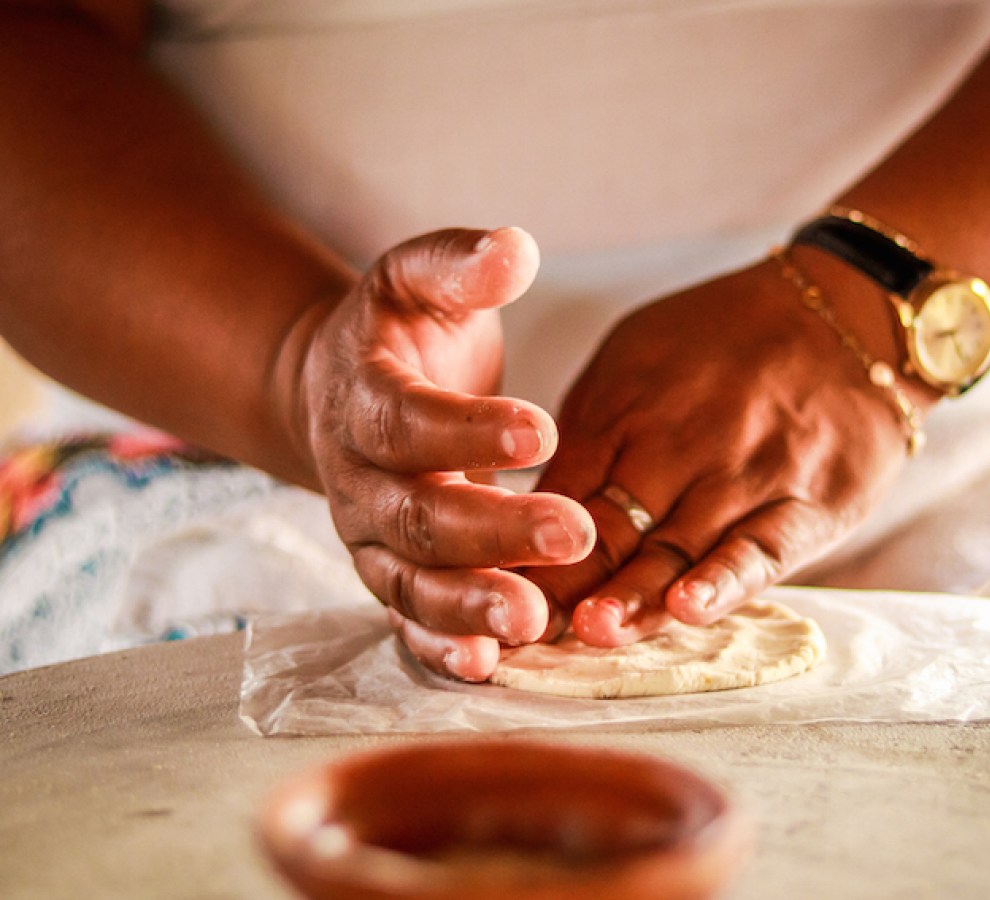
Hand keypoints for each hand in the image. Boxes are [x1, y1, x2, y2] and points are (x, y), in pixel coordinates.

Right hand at [280, 227, 594, 679]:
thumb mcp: (419, 279)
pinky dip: (443, 647)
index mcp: (364, 399)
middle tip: (574, 534)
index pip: (408, 420)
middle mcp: (358, 478)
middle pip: (416, 515)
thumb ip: (459, 263)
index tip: (544, 430)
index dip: (468, 429)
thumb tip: (515, 249)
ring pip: (410, 582)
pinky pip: (409, 619)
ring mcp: (369, 537)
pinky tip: (492, 666)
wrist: (341, 391)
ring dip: (470, 604)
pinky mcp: (390, 574)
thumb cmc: (401, 334)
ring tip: (536, 622)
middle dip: (494, 529)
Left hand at [527, 253, 914, 645]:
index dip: (526, 544)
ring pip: (679, 549)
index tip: (493, 592)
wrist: (845, 315)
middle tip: (524, 630)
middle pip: (613, 525)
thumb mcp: (635, 358)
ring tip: (591, 631)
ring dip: (632, 594)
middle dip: (567, 582)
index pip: (564, 488)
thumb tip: (529, 507)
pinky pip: (759, 549)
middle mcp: (683, 443)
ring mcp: (746, 476)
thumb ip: (586, 431)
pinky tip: (688, 608)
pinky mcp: (806, 506)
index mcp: (628, 408)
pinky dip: (723, 581)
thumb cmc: (724, 342)